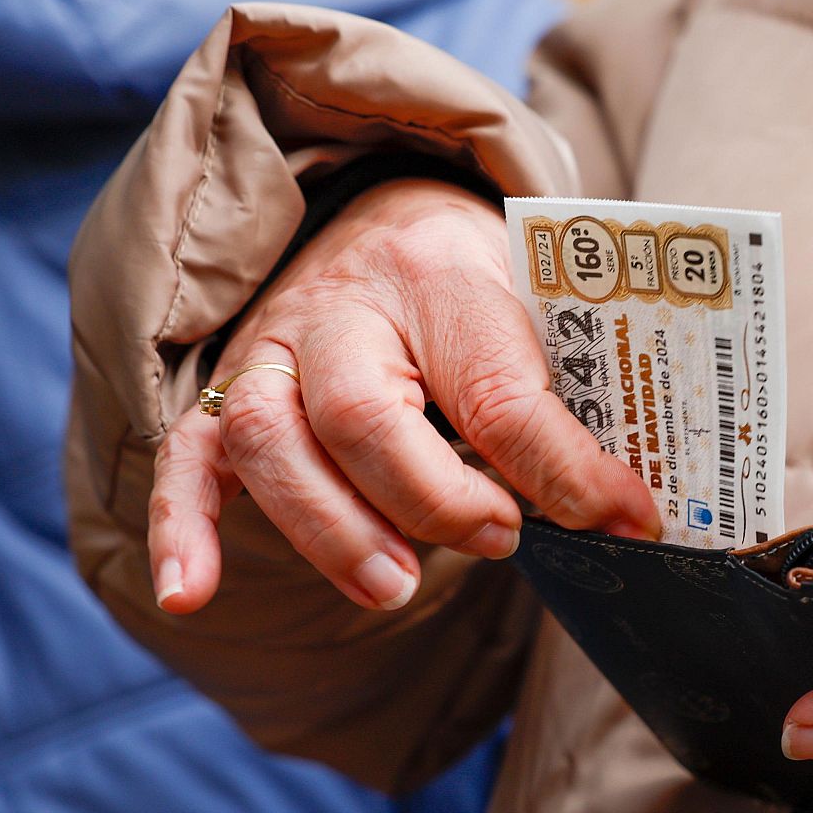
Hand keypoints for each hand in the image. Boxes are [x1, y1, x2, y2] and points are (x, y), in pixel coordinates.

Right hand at [148, 178, 659, 612]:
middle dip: (434, 500)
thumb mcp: (542, 306)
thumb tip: (629, 514)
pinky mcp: (230, 389)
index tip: (626, 521)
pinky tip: (192, 597)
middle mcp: (344, 305)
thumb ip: (570, 395)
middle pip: (362, 413)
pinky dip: (183, 530)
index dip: (562, 470)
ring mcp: (274, 347)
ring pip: (270, 439)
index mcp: (443, 272)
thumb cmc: (482, 281)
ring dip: (332, 529)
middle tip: (501, 539)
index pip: (496, 386)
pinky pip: (187, 457)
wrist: (393, 215)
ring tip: (397, 589)